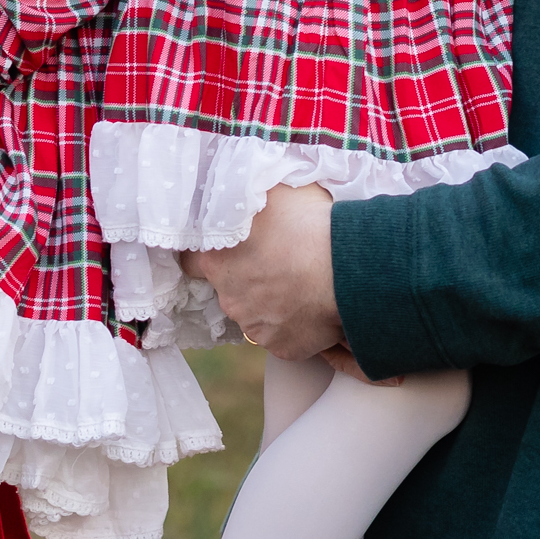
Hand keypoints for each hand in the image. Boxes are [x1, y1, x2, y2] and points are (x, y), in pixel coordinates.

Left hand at [182, 183, 346, 360]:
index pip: (191, 260)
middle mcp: (226, 296)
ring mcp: (253, 325)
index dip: (212, 253)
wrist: (348, 267)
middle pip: (229, 287)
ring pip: (255, 312)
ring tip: (302, 283)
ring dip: (271, 300)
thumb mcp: (272, 192)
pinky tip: (313, 305)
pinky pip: (282, 333)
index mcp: (215, 258)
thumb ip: (248, 198)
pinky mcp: (280, 346)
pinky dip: (293, 323)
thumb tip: (243, 193)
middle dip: (248, 277)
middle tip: (279, 261)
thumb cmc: (309, 222)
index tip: (233, 247)